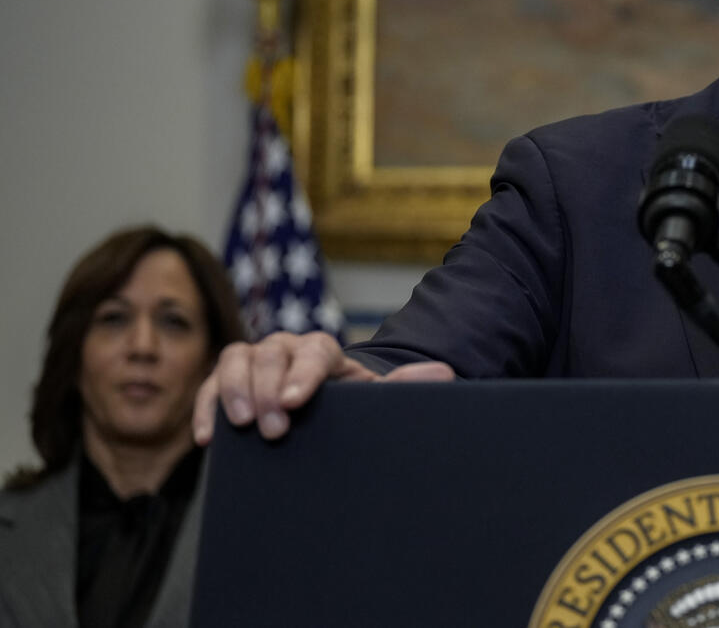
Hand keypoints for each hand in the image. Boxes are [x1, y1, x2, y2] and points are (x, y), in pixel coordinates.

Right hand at [192, 331, 453, 443]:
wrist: (329, 413)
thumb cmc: (355, 408)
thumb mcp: (378, 400)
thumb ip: (406, 387)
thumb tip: (444, 373)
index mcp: (326, 351)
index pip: (314, 352)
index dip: (304, 375)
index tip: (296, 403)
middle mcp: (287, 348)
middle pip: (270, 353)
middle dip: (268, 389)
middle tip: (273, 428)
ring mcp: (255, 362)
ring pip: (235, 358)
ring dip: (233, 390)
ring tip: (241, 426)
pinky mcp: (229, 383)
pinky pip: (209, 386)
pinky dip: (206, 407)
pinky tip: (209, 438)